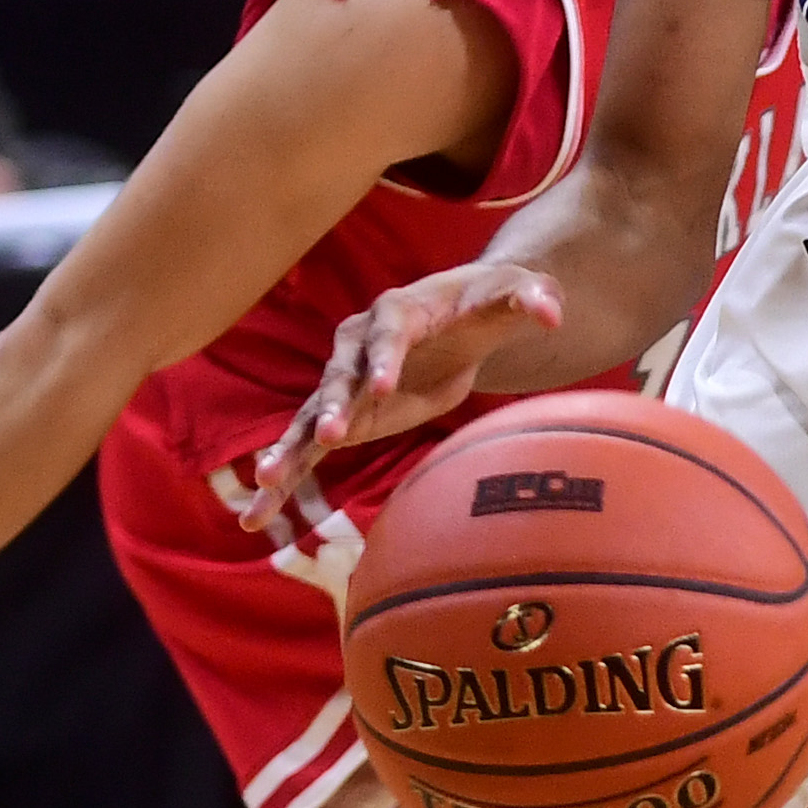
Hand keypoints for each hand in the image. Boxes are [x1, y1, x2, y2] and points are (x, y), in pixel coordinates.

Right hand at [246, 261, 563, 520]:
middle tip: (332, 436)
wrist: (461, 317)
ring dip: (290, 448)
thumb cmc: (488, 301)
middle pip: (342, 375)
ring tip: (265, 483)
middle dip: (335, 405)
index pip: (389, 333)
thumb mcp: (514, 293)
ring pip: (312, 416)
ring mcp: (345, 381)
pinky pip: (309, 446)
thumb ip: (530, 298)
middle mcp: (358, 344)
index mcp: (398, 310)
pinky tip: (256, 515)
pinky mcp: (345, 414)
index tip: (383, 388)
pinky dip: (286, 474)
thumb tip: (551, 312)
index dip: (385, 358)